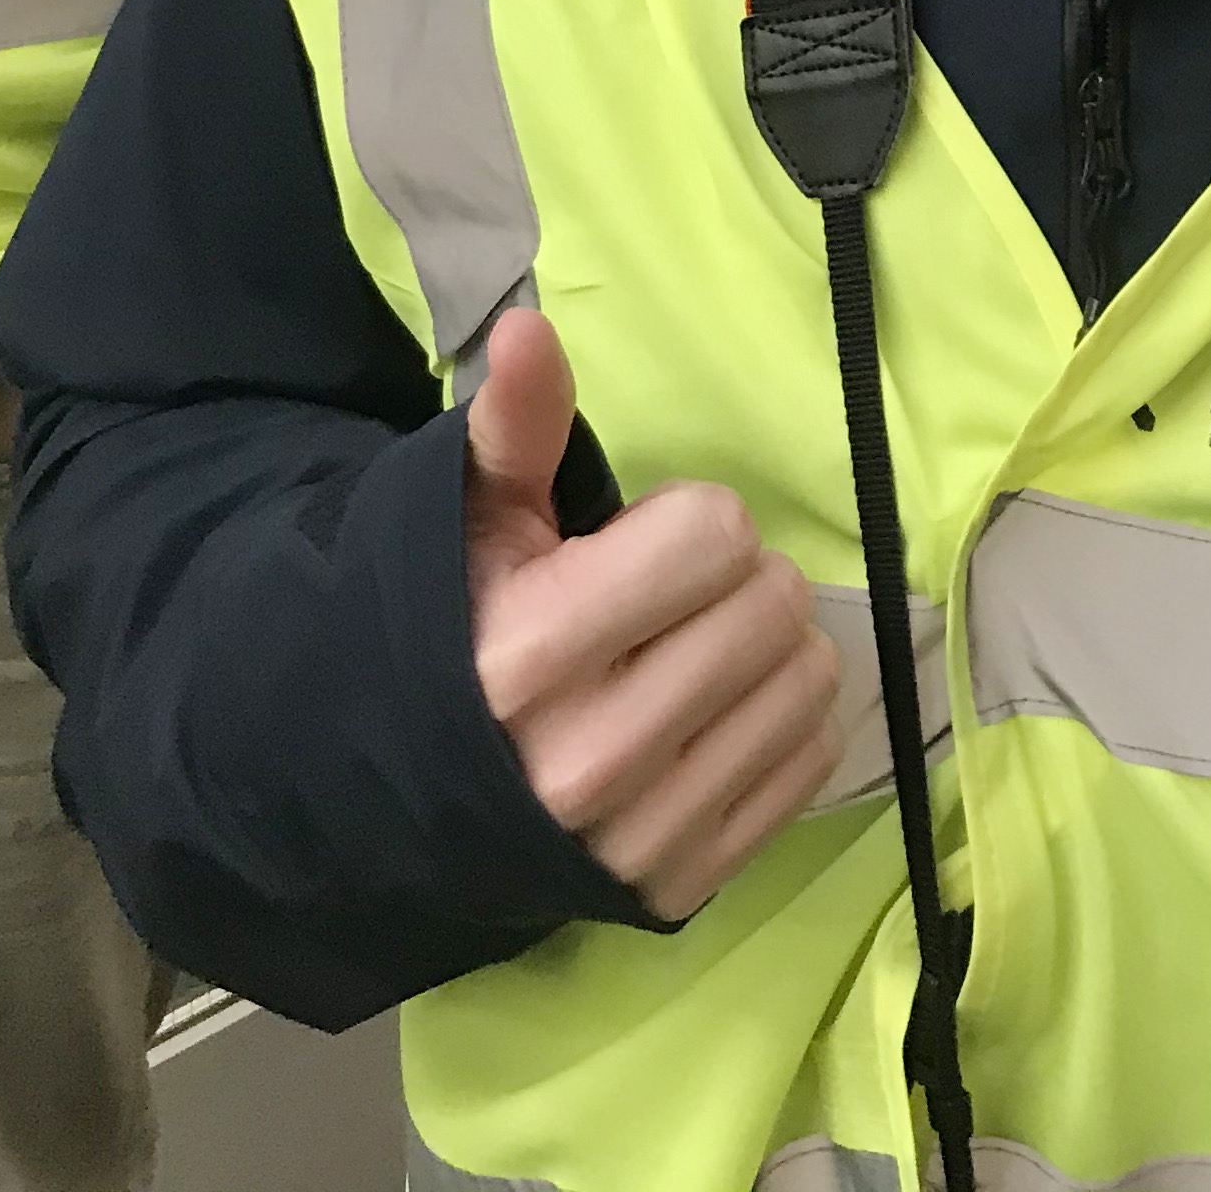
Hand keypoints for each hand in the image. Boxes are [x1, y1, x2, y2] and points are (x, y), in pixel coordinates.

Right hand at [463, 307, 843, 915]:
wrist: (399, 802)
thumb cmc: (456, 631)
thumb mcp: (475, 519)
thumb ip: (517, 422)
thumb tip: (528, 326)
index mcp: (534, 649)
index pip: (713, 533)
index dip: (689, 520)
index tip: (642, 545)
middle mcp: (590, 753)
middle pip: (769, 604)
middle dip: (740, 577)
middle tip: (681, 599)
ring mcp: (640, 831)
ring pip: (806, 681)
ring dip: (776, 647)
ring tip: (707, 650)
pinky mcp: (682, 885)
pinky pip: (811, 765)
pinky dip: (790, 722)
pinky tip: (731, 711)